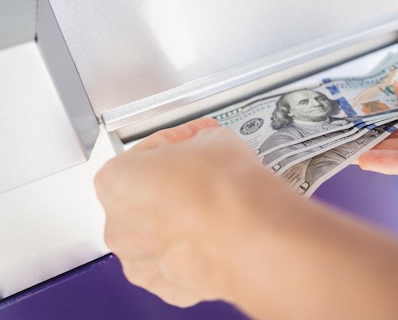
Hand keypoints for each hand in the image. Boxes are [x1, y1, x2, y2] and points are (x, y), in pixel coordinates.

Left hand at [93, 118, 292, 306]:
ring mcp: (140, 260)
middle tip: (205, 175)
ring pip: (159, 235)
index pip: (146, 151)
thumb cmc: (223, 189)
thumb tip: (209, 145)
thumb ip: (200, 142)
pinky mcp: (166, 286)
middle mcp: (118, 224)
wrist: (251, 235)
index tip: (193, 141)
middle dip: (174, 185)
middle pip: (145, 198)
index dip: (176, 142)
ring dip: (181, 221)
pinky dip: (193, 250)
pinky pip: (176, 262)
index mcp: (118, 179)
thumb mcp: (215, 138)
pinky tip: (216, 234)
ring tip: (215, 207)